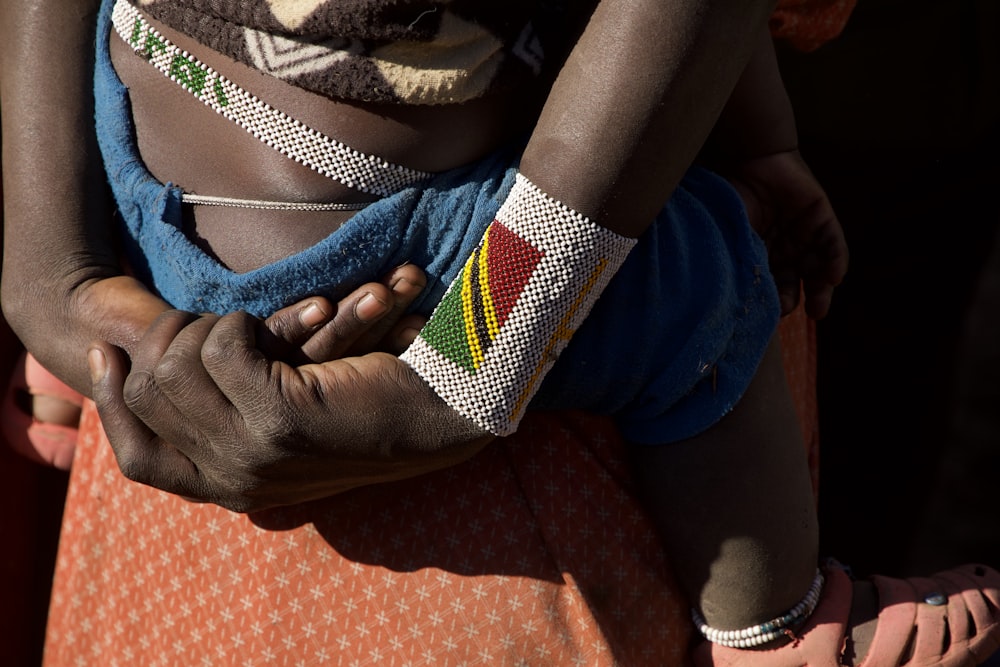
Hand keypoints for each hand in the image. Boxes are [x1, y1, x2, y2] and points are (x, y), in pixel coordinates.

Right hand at [87, 267, 492, 511]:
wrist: (447, 408)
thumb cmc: (375, 398)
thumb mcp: (288, 406)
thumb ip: (229, 404)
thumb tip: (153, 375)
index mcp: (234, 488)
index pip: (140, 461)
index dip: (112, 402)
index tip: (107, 352)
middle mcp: (236, 484)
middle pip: (150, 398)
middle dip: (168, 341)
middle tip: (211, 318)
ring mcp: (253, 457)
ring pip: (176, 368)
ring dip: (213, 324)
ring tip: (260, 321)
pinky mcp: (280, 420)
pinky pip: (221, 346)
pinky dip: (251, 317)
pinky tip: (303, 313)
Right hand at [727, 149, 848, 318]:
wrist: (751, 161)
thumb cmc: (734, 199)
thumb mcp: (736, 237)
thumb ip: (742, 263)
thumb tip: (739, 299)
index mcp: (764, 254)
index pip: (773, 284)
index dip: (775, 300)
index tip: (773, 314)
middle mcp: (787, 248)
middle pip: (800, 280)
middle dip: (804, 300)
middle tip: (807, 315)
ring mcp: (805, 234)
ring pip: (819, 267)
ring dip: (823, 288)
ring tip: (820, 307)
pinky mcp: (822, 218)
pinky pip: (833, 245)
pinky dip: (835, 262)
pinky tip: (834, 278)